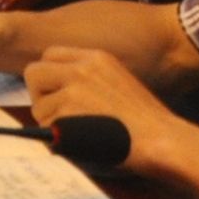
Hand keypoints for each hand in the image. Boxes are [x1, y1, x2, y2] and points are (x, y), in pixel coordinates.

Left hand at [26, 46, 188, 175]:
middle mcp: (82, 67)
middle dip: (40, 96)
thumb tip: (54, 92)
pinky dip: (56, 138)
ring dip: (50, 122)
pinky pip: (46, 125)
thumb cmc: (146, 122)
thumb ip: (87, 80)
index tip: (57, 96)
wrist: (164, 140)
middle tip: (58, 116)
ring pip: (38, 104)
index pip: (50, 55)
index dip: (48, 78)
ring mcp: (75, 88)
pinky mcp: (70, 110)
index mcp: (96, 57)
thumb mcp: (117, 83)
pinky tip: (80, 142)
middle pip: (34, 73)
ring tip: (78, 134)